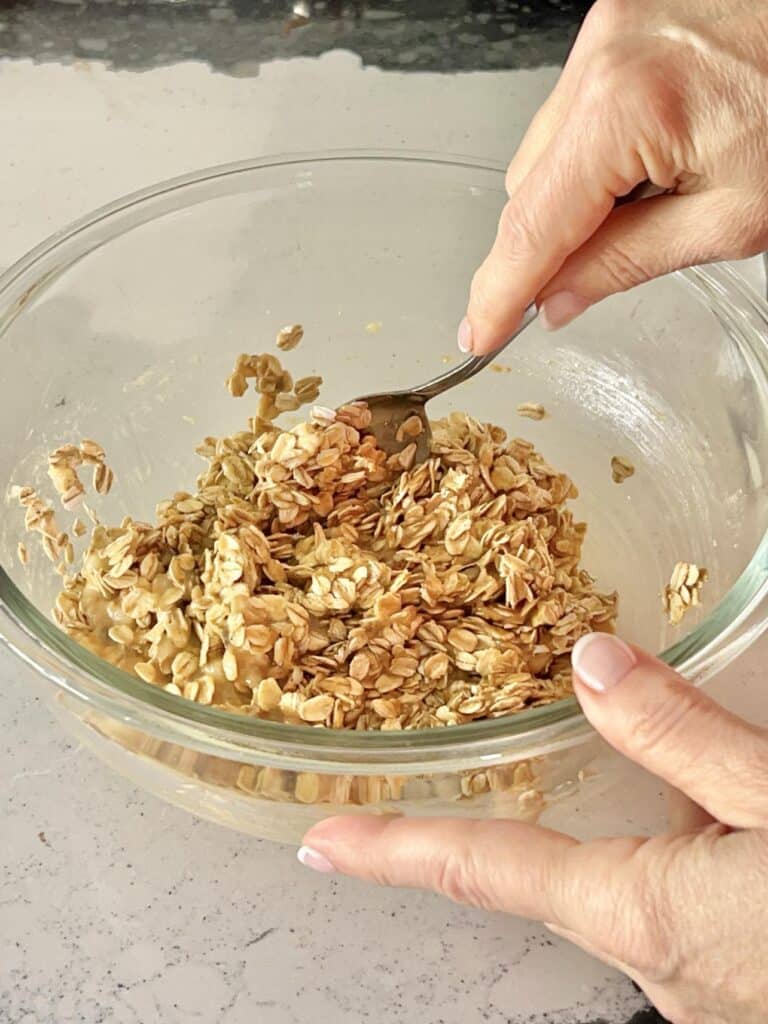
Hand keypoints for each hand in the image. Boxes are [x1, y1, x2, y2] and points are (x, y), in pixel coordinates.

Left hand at [299, 633, 767, 1023]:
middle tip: (497, 777)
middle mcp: (660, 964)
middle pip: (553, 878)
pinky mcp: (739, 972)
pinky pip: (675, 899)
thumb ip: (687, 736)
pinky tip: (709, 820)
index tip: (320, 845)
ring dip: (620, 830)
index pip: (487, 873)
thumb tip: (595, 665)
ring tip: (648, 782)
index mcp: (649, 917)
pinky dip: (670, 851)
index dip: (395, 853)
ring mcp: (703, 981)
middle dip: (517, 829)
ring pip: (623, 884)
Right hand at [458, 0, 767, 353]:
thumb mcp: (731, 217)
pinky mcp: (616, 27)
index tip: (479, 333)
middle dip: (550, 241)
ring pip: (544, 152)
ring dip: (575, 195)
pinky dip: (594, 152)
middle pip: (526, 189)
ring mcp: (604, 35)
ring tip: (652, 194)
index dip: (499, 292)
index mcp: (622, 108)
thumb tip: (557, 299)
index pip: (532, 226)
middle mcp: (599, 59)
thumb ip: (629, 262)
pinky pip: (572, 114)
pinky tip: (648, 157)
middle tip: (597, 270)